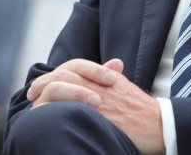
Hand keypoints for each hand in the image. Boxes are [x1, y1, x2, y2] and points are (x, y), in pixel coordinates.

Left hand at [28, 58, 163, 153]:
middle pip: (63, 76)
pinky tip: (47, 119)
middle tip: (32, 93)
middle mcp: (98, 86)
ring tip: (33, 107)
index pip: (72, 68)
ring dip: (44, 98)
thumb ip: (112, 75)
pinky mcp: (99, 118)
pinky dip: (55, 113)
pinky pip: (72, 111)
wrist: (158, 124)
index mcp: (104, 77)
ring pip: (64, 90)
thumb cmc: (141, 108)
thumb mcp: (125, 86)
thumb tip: (111, 65)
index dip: (54, 74)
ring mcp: (97, 102)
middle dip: (43, 84)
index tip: (40, 85)